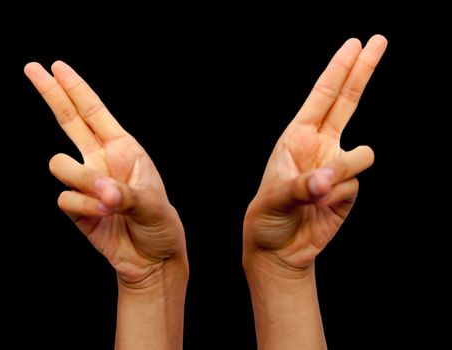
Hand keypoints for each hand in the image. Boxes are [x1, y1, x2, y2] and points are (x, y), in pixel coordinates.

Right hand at [24, 61, 186, 286]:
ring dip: (82, 180)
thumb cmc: (160, 225)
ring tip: (108, 201)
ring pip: (60, 164)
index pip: (95, 112)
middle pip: (68, 120)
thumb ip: (125, 194)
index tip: (56, 66)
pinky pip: (64, 198)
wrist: (151, 259)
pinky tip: (103, 217)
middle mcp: (101, 160)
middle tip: (31, 67)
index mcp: (124, 149)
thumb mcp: (153, 205)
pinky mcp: (75, 207)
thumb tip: (100, 190)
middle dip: (51, 94)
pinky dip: (84, 208)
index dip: (75, 88)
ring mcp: (86, 183)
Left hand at [244, 35, 387, 272]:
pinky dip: (339, 198)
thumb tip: (330, 180)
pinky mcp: (349, 191)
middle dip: (363, 70)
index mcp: (297, 137)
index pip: (323, 97)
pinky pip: (355, 186)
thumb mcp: (275, 198)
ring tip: (318, 192)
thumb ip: (304, 186)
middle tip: (380, 39)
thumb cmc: (267, 217)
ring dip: (343, 171)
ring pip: (360, 155)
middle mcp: (321, 146)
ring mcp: (337, 168)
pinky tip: (321, 208)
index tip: (355, 43)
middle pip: (348, 101)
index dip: (339, 70)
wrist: (279, 248)